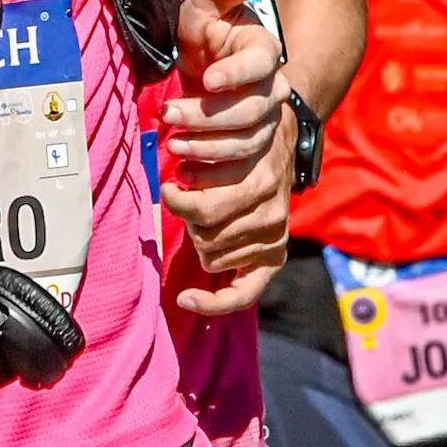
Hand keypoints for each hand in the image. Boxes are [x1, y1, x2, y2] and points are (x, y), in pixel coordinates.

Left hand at [164, 0, 283, 190]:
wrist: (203, 66)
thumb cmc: (203, 31)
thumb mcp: (208, 1)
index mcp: (264, 52)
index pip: (260, 64)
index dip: (236, 73)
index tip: (206, 78)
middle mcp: (272, 91)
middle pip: (252, 114)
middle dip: (208, 117)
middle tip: (168, 115)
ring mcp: (265, 125)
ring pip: (248, 146)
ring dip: (208, 149)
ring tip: (172, 144)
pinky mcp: (252, 154)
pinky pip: (243, 176)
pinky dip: (214, 181)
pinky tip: (183, 177)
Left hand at [166, 87, 301, 316]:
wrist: (278, 146)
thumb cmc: (238, 146)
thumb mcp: (220, 145)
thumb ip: (198, 167)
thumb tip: (168, 194)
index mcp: (260, 182)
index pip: (203, 210)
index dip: (177, 202)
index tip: (167, 190)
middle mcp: (272, 215)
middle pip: (204, 238)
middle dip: (191, 221)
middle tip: (194, 202)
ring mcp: (275, 239)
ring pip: (212, 259)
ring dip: (202, 244)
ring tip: (209, 221)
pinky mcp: (275, 258)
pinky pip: (241, 295)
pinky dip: (213, 302)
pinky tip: (186, 299)